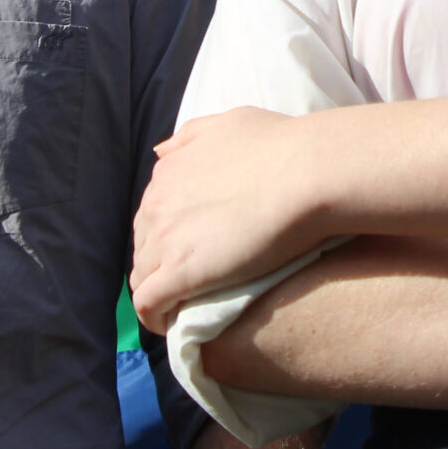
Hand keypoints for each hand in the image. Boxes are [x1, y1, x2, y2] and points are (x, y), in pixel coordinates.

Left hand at [133, 107, 325, 334]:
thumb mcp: (228, 122)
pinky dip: (155, 317)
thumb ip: (191, 136)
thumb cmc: (280, 144)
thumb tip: (160, 151)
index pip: (153, 215)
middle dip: (161, 263)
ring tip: (185, 307)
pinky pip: (149, 305)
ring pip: (141, 277)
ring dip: (158, 292)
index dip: (170, 235)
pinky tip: (174, 325)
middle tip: (194, 280)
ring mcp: (165, 240)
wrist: (306, 173)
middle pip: (144, 245)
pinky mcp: (180, 273)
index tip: (194, 249)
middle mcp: (157, 204)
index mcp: (168, 173)